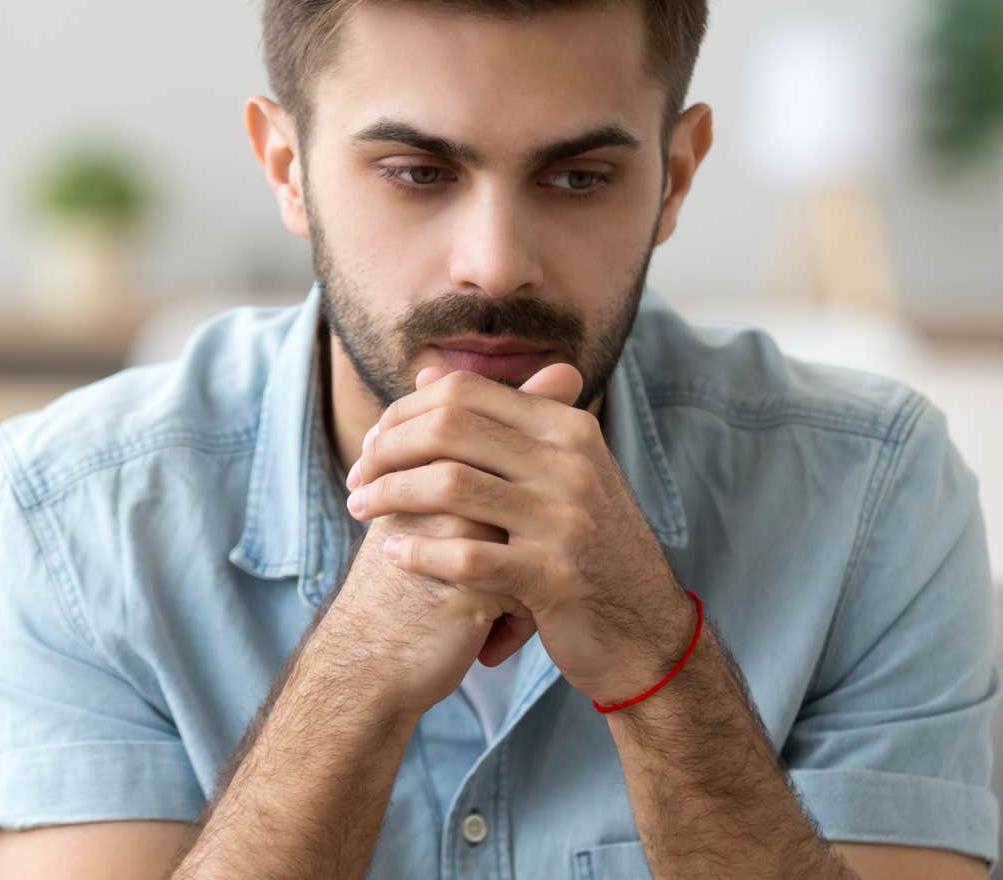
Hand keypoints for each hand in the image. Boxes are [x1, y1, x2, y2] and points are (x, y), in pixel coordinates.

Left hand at [344, 367, 696, 706]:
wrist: (645, 629)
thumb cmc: (587, 548)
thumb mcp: (560, 474)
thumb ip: (499, 426)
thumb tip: (427, 374)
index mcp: (568, 428)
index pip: (466, 393)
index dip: (405, 412)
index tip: (374, 443)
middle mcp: (570, 463)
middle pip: (450, 429)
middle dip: (387, 450)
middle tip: (358, 478)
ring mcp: (566, 519)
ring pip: (449, 485)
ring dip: (389, 496)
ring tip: (361, 511)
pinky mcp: (554, 577)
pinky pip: (466, 556)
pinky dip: (418, 552)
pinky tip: (394, 554)